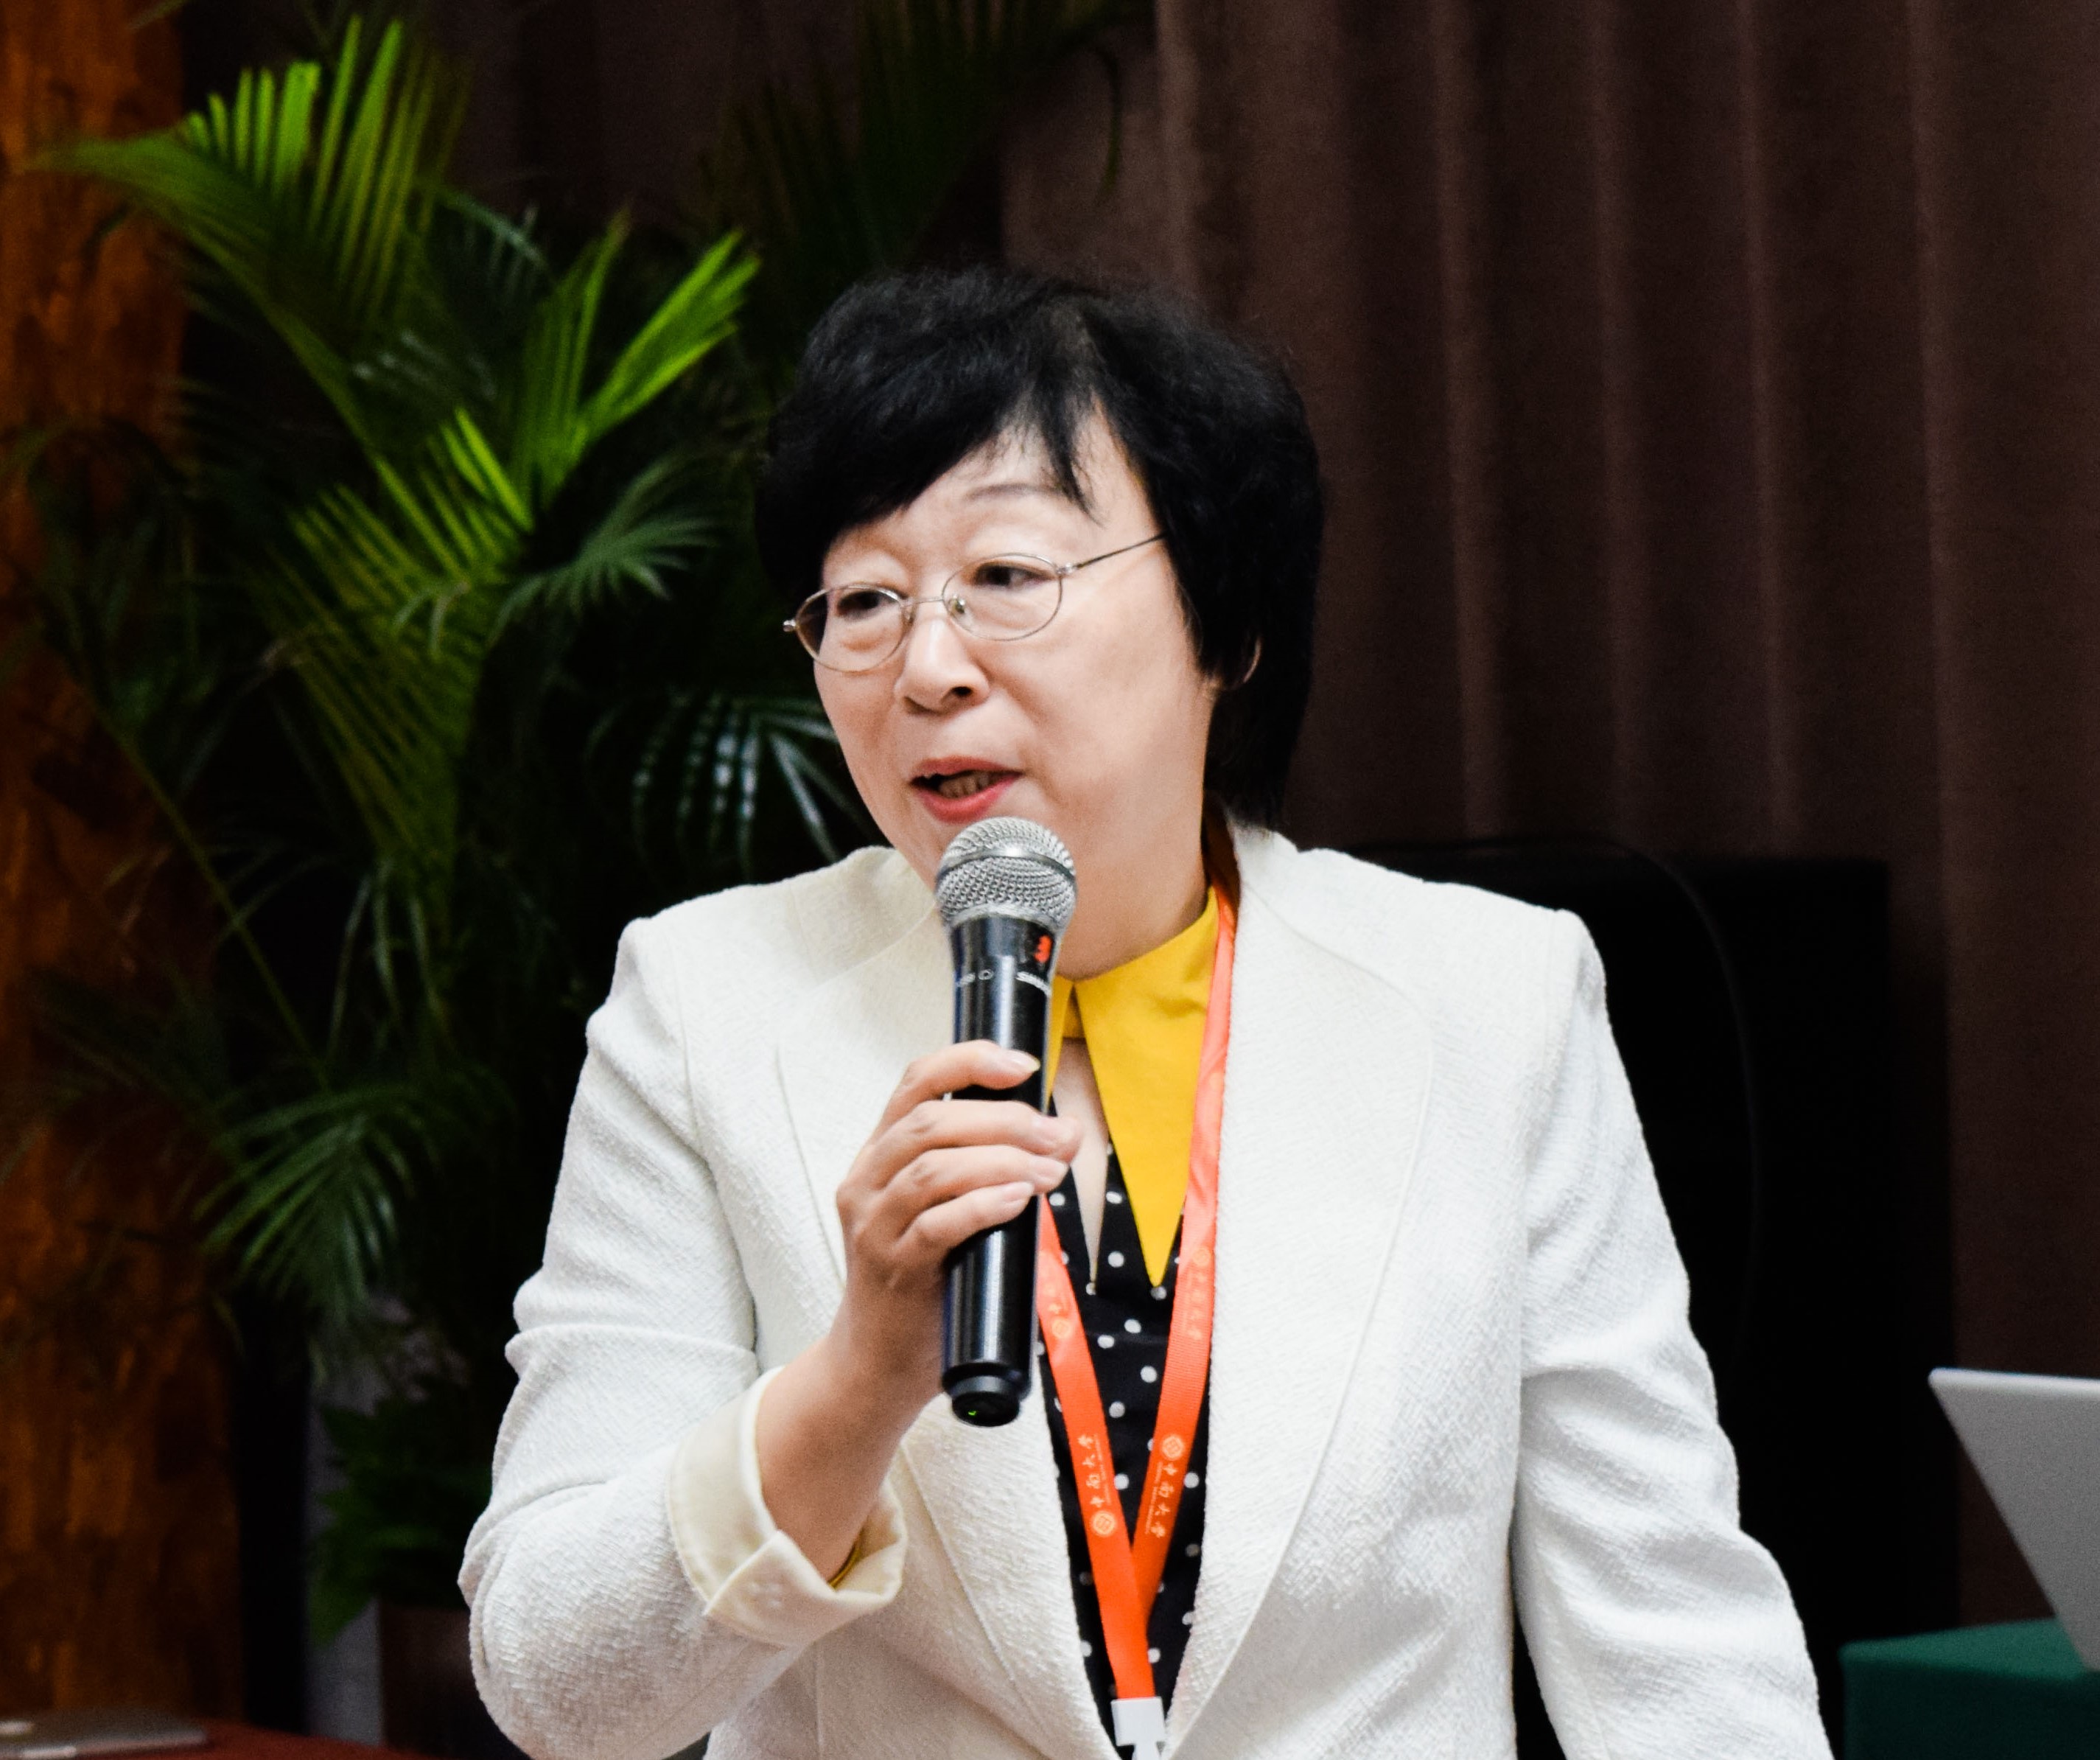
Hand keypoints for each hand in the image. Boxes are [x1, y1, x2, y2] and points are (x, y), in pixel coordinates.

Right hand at [754, 1040, 1077, 1575]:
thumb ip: (995, 1171)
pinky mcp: (891, 1269)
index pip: (915, 1082)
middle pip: (930, 1121)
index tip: (1024, 1064)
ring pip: (932, 1167)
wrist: (878, 1365)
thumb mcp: (951, 1212)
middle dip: (1003, 1118)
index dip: (969, 1061)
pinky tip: (1019, 1200)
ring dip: (1002, 1160)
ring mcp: (873, 1226)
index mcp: (880, 1154)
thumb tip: (1064, 1136)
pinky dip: (983, 1205)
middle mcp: (866, 1181)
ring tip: (1051, 1172)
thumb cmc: (927, 1282)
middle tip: (1057, 1134)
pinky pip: (936, 1225)